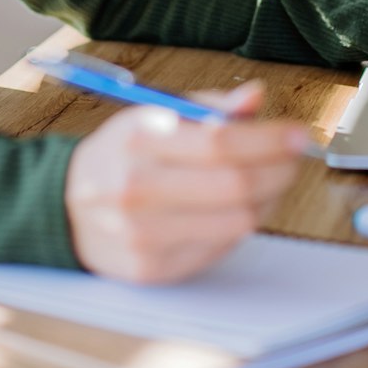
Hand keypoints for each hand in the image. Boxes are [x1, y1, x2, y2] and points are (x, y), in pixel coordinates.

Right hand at [64, 81, 308, 283]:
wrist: (67, 208)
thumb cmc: (121, 156)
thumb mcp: (153, 115)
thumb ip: (208, 106)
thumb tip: (255, 97)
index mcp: (136, 141)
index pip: (220, 142)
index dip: (270, 139)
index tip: (299, 134)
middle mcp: (136, 190)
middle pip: (234, 185)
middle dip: (280, 169)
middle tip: (296, 158)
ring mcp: (143, 235)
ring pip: (236, 221)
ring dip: (268, 199)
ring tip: (270, 181)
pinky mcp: (152, 269)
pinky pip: (220, 248)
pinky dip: (240, 225)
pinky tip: (238, 207)